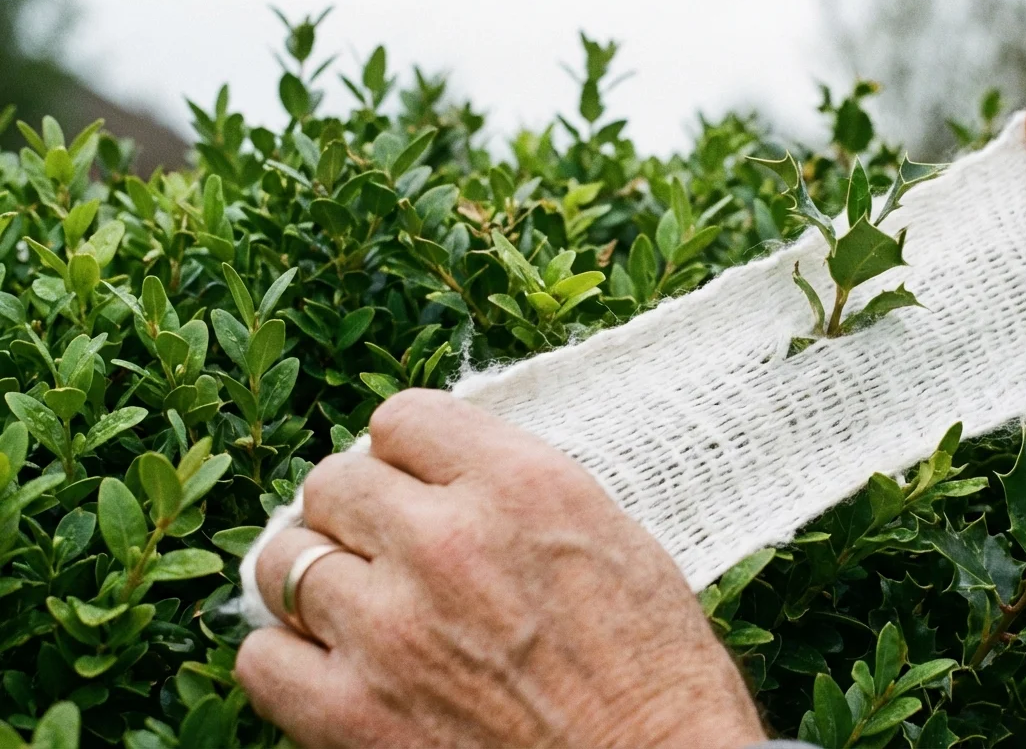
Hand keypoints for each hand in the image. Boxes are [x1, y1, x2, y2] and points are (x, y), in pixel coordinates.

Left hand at [234, 389, 765, 747]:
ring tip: (357, 605)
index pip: (403, 417)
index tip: (418, 481)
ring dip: (316, 577)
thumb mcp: (613, 539)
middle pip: (333, 482)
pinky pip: (262, 656)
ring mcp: (388, 628)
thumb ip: (518, 493)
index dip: (407, 452)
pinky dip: (288, 658)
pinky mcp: (350, 713)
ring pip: (285, 560)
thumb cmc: (656, 672)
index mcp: (520, 486)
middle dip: (358, 511)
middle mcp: (445, 541)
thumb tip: (444, 478)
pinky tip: (332, 666)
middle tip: (388, 547)